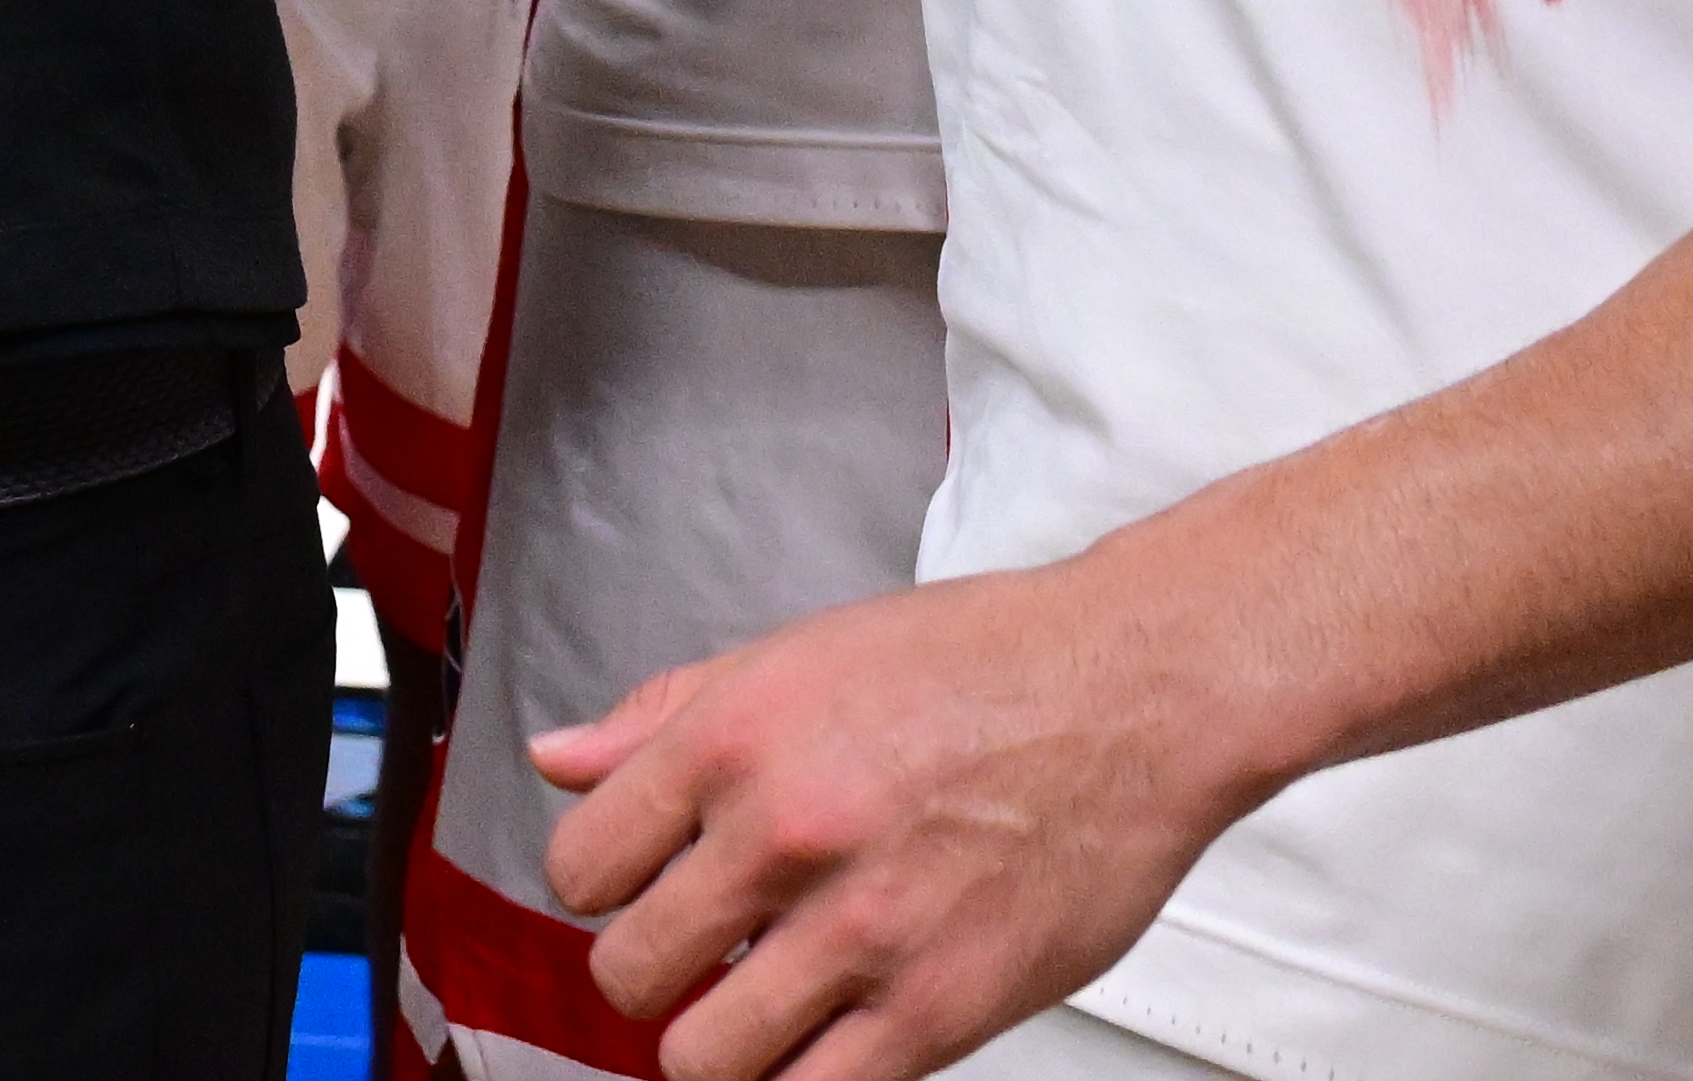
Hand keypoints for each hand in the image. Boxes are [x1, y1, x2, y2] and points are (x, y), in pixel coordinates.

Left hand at [540, 552, 1279, 1080]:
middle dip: (655, 971)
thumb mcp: (796, 654)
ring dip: (719, 1039)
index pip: (579, 866)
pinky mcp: (939, 1008)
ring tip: (762, 998)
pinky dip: (803, 1075)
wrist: (1133, 694)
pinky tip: (828, 1031)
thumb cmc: (979, 666)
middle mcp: (786, 832)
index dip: (602, 885)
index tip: (641, 886)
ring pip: (702, 1058)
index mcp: (734, 738)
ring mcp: (862, 929)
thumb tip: (558, 760)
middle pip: (627, 974)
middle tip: (706, 949)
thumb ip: (663, 714)